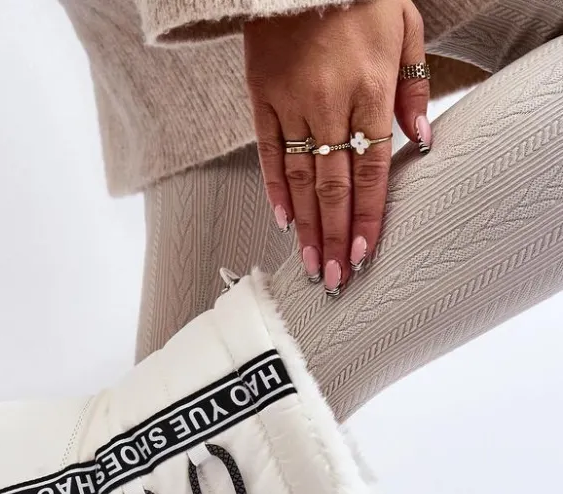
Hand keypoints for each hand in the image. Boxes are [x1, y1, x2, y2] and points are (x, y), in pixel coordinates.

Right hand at [244, 0, 430, 293]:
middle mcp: (329, 103)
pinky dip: (275, 189)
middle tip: (333, 277)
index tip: (362, 253)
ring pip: (301, 178)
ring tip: (309, 263)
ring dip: (306, 227)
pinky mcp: (261, 99)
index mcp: (369, 89)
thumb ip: (413, 85)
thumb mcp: (404, 25)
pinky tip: (283, 221)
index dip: (366, 216)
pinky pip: (268, 154)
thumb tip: (422, 139)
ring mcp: (291, 104)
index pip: (371, 169)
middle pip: (334, 186)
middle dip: (334, 237)